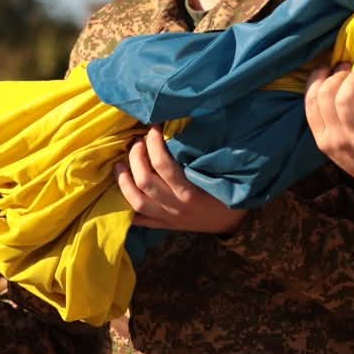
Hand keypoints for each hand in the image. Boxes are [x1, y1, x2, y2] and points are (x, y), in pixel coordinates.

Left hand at [115, 129, 242, 233]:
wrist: (234, 224)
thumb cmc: (226, 193)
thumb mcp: (217, 175)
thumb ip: (197, 159)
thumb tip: (175, 132)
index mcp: (190, 192)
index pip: (164, 165)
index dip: (154, 143)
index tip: (154, 128)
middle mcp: (176, 206)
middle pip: (145, 180)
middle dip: (136, 157)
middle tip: (137, 142)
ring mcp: (168, 218)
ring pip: (137, 201)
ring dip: (123, 181)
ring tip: (119, 164)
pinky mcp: (164, 226)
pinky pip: (139, 220)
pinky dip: (126, 206)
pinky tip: (120, 192)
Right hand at [305, 64, 353, 201]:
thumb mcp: (337, 146)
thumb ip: (329, 121)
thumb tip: (330, 82)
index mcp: (322, 139)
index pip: (310, 101)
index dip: (317, 78)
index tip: (328, 68)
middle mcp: (336, 139)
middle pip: (326, 96)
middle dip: (337, 74)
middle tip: (349, 67)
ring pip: (346, 100)